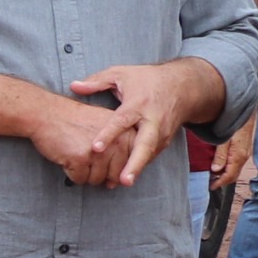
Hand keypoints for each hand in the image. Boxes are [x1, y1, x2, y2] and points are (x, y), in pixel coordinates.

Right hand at [22, 94, 135, 187]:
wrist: (47, 114)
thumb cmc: (76, 121)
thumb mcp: (108, 127)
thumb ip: (121, 150)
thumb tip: (121, 182)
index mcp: (128, 134)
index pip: (131, 166)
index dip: (116, 166)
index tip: (103, 155)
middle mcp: (118, 142)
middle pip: (114, 176)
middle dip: (99, 171)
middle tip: (87, 154)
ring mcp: (99, 151)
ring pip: (97, 180)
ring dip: (84, 173)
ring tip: (77, 153)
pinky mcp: (81, 158)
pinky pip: (80, 179)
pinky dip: (71, 173)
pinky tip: (68, 156)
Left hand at [49, 65, 191, 187]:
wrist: (183, 86)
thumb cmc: (147, 79)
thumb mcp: (121, 74)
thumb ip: (97, 81)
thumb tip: (73, 86)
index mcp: (138, 103)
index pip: (122, 120)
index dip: (108, 134)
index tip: (95, 148)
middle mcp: (152, 120)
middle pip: (145, 144)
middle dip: (135, 163)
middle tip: (123, 179)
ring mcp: (161, 132)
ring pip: (150, 153)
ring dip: (137, 169)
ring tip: (122, 183)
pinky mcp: (164, 140)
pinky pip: (152, 155)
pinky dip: (141, 166)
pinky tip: (127, 178)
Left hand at [210, 124, 254, 191]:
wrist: (246, 112)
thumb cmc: (234, 124)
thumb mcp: (223, 140)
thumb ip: (220, 155)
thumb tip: (215, 170)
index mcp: (238, 157)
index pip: (230, 176)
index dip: (220, 183)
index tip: (210, 187)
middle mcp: (244, 157)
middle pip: (233, 175)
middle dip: (222, 181)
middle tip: (210, 183)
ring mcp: (245, 153)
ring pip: (235, 169)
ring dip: (225, 174)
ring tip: (212, 176)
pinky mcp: (245, 149)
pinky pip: (236, 163)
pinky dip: (228, 167)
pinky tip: (220, 165)